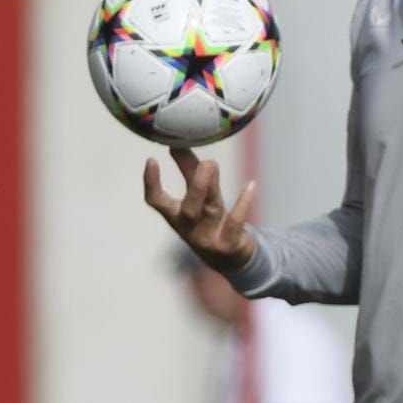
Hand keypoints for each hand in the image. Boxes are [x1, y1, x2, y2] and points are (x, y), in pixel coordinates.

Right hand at [143, 147, 256, 271]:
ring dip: (212, 187)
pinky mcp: (228, 245)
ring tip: (212, 163)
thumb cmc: (209, 219)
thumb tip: (176, 143)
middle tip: (204, 162)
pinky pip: (235, 222)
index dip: (151, 183)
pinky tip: (251, 184)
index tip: (151, 159)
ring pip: (210, 210)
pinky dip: (243, 203)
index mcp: (176, 216)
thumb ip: (188, 170)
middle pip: (189, 209)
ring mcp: (208, 239)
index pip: (156, 201)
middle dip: (195, 186)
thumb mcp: (198, 197)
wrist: (228, 259)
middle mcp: (189, 229)